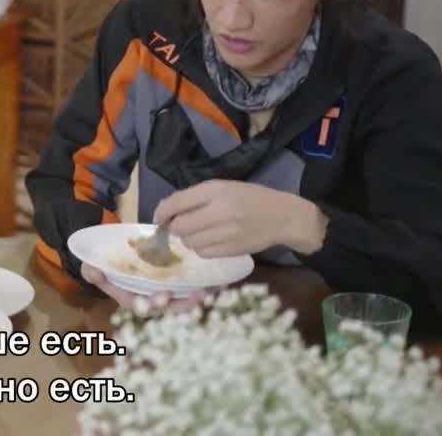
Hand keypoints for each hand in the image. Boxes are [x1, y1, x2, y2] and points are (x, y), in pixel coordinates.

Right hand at [80, 263, 209, 315]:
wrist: (119, 258)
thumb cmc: (108, 266)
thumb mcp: (97, 267)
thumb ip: (93, 270)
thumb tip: (92, 271)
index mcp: (131, 300)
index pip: (141, 307)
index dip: (151, 305)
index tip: (161, 298)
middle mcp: (150, 302)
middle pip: (166, 309)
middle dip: (179, 306)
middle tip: (193, 298)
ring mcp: (164, 296)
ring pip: (181, 303)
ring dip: (194, 300)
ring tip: (206, 291)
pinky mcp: (176, 288)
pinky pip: (190, 292)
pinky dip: (202, 289)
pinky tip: (216, 283)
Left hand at [153, 180, 327, 257]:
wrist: (283, 217)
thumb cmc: (249, 198)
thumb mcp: (222, 187)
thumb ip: (193, 197)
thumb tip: (164, 212)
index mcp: (216, 190)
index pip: (177, 203)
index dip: (162, 212)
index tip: (159, 218)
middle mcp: (220, 211)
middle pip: (180, 227)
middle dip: (175, 228)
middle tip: (181, 225)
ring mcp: (226, 233)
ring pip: (189, 242)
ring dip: (188, 239)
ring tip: (200, 232)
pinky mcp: (232, 250)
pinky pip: (203, 253)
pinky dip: (201, 248)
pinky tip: (211, 240)